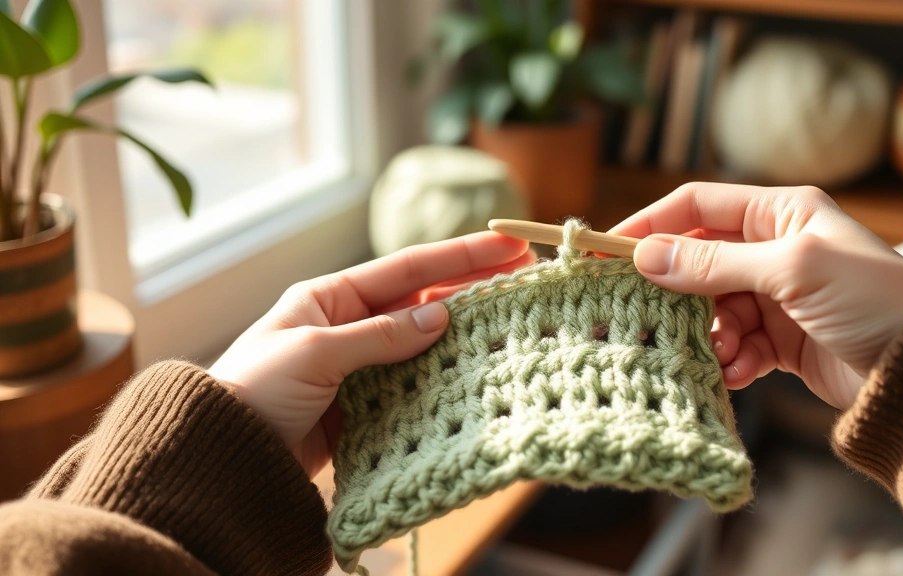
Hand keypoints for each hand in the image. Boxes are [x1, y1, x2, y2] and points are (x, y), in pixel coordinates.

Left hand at [209, 233, 533, 476]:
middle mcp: (349, 326)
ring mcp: (360, 367)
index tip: (508, 245)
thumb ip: (380, 336)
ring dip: (464, 336)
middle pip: (424, 301)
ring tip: (513, 324)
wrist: (223, 458)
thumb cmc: (255, 392)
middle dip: (473, 289)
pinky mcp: (365, 406)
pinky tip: (476, 373)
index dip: (461, 255)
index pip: (408, 268)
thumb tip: (441, 316)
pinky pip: (413, 384)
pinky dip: (443, 379)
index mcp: (330, 298)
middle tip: (527, 278)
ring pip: (424, 344)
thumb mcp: (315, 353)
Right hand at [611, 183, 902, 409]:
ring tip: (721, 353)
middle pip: (698, 262)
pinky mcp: (781, 340)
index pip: (698, 206)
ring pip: (711, 310)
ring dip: (707, 334)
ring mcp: (776, 296)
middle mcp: (774, 249)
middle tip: (637, 315)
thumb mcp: (792, 270)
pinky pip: (734, 345)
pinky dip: (730, 360)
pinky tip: (740, 372)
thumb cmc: (873, 299)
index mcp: (780, 213)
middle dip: (674, 292)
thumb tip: (645, 257)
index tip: (610, 251)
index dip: (652, 224)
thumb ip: (714, 264)